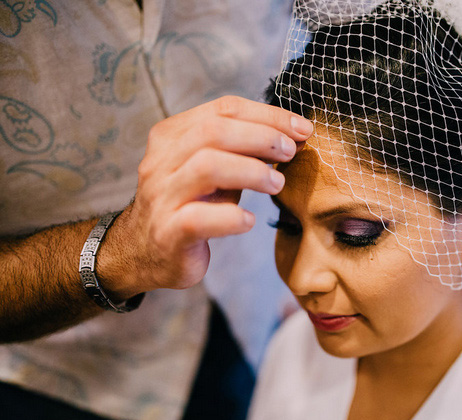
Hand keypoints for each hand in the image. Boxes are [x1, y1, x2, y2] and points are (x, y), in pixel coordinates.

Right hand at [101, 96, 313, 298]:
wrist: (145, 251)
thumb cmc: (190, 204)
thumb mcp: (215, 169)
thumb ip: (242, 150)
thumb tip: (291, 135)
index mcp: (172, 136)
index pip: (223, 109)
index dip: (268, 115)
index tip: (301, 128)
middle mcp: (161, 161)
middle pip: (214, 131)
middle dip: (262, 137)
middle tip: (291, 152)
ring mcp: (162, 196)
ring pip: (207, 167)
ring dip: (252, 171)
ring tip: (277, 184)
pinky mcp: (168, 233)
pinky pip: (199, 218)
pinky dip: (231, 217)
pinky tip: (248, 220)